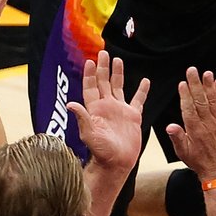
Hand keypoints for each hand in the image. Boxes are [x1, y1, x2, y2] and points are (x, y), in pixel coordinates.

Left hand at [67, 52, 148, 174]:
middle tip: (103, 53)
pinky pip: (138, 100)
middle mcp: (107, 107)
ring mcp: (120, 111)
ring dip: (118, 74)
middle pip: (104, 82)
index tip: (90, 61)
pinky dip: (142, 90)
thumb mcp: (89, 134)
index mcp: (95, 109)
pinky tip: (145, 81)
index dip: (90, 75)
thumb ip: (82, 118)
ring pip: (118, 87)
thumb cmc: (101, 152)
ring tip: (117, 60)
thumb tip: (70, 103)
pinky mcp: (133, 116)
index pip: (91, 87)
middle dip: (103, 68)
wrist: (117, 163)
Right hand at [165, 68, 215, 181]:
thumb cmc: (199, 161)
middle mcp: (207, 124)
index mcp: (195, 130)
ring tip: (206, 72)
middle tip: (192, 70)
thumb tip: (169, 126)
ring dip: (209, 85)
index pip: (189, 108)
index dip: (185, 95)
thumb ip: (177, 138)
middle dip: (196, 84)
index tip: (182, 83)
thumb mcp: (183, 152)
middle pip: (200, 100)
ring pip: (213, 100)